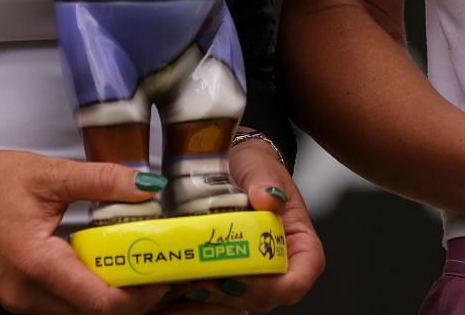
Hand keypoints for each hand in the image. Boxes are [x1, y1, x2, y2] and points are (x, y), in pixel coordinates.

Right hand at [0, 145, 169, 314]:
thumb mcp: (49, 173)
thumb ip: (102, 180)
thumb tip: (148, 185)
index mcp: (36, 266)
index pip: (102, 303)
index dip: (142, 294)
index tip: (168, 271)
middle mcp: (27, 296)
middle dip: (136, 298)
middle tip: (164, 268)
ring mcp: (20, 302)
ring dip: (114, 298)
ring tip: (143, 265)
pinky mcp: (19, 298)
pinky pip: (64, 307)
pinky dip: (92, 293)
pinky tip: (109, 266)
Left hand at [156, 135, 324, 310]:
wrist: (232, 164)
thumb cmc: (255, 169)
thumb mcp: (262, 169)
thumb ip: (266, 184)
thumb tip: (268, 197)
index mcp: (298, 245)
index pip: (296, 281)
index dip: (269, 287)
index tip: (237, 277)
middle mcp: (277, 269)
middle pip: (260, 299)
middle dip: (227, 295)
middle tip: (196, 282)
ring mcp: (251, 278)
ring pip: (233, 304)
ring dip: (204, 303)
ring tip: (175, 291)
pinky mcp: (225, 280)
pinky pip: (212, 301)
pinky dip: (190, 302)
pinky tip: (166, 297)